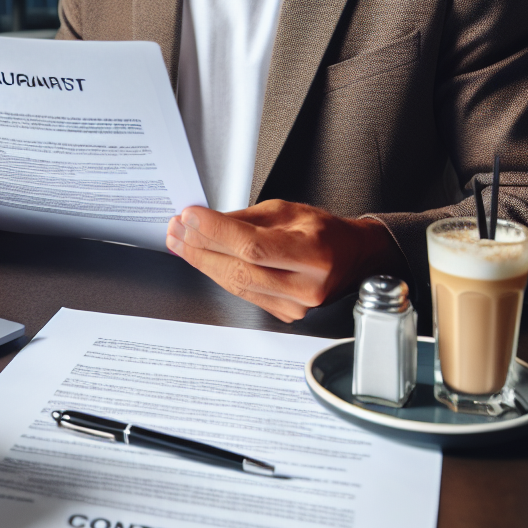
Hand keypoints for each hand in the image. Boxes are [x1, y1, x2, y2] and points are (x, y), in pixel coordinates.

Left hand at [165, 199, 405, 322]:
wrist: (351, 258)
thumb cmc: (323, 232)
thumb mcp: (287, 211)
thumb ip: (245, 219)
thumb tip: (204, 221)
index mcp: (313, 253)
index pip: (254, 245)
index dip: (217, 232)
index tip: (190, 216)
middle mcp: (306, 285)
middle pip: (239, 269)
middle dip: (200, 247)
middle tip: (176, 229)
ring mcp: (296, 306)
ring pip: (235, 284)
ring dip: (201, 261)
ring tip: (180, 241)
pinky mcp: (284, 315)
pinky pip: (242, 293)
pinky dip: (218, 274)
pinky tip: (201, 259)